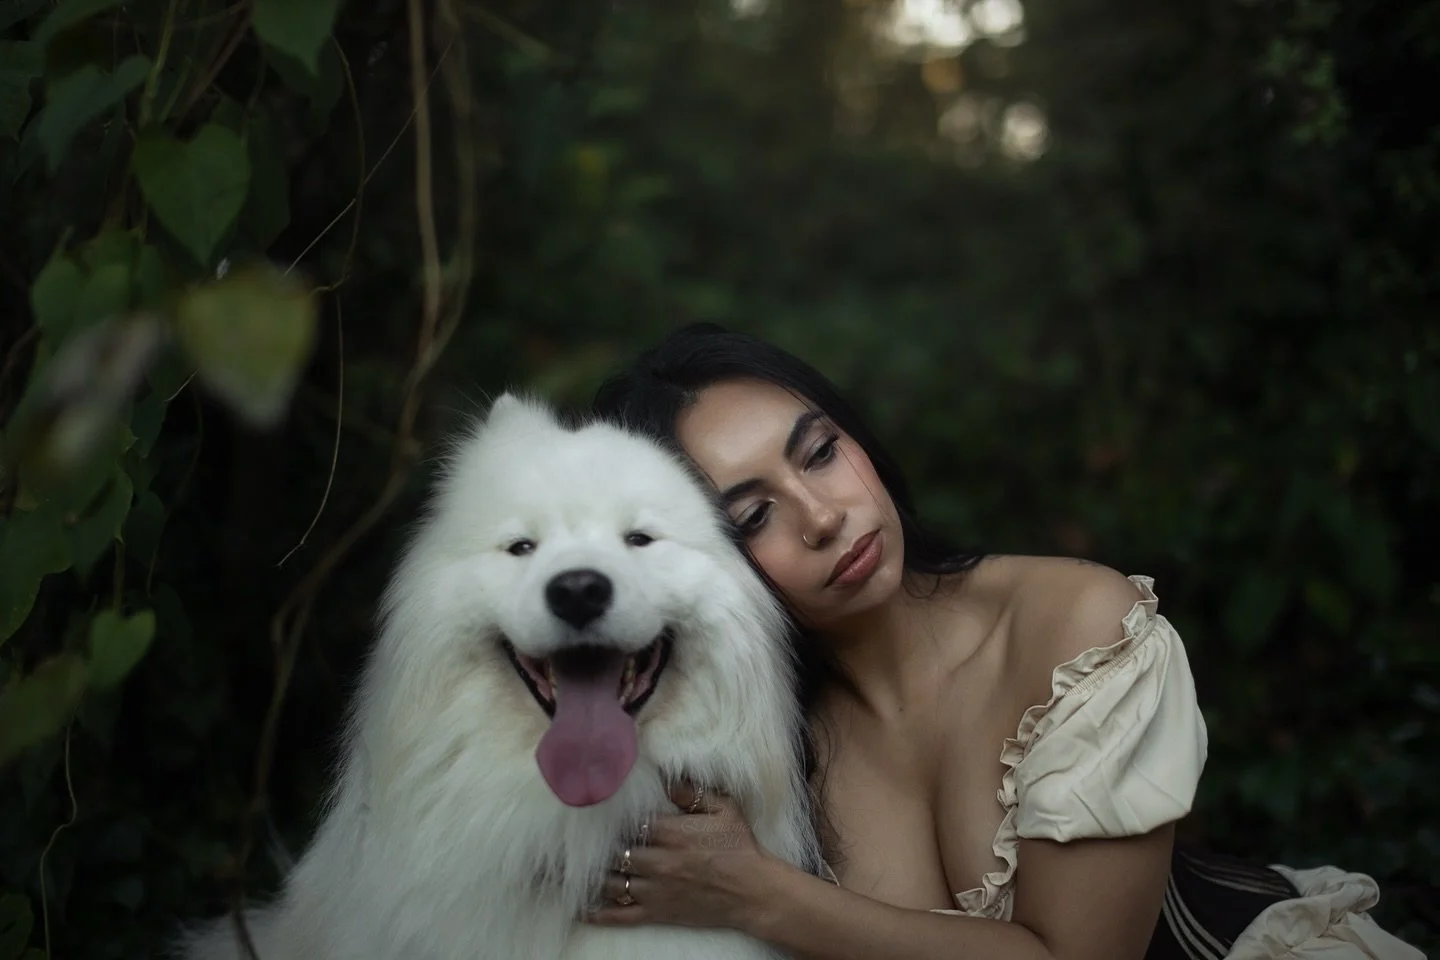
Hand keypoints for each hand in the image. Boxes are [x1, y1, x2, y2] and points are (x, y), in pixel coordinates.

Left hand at [583, 779, 777, 932]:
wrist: (753, 892)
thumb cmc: (739, 847)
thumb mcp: (724, 808)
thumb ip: (692, 792)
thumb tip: (666, 777)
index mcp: (671, 833)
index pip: (629, 822)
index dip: (611, 818)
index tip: (595, 812)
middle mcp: (658, 862)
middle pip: (613, 852)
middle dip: (596, 846)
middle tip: (575, 840)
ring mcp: (655, 890)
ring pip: (611, 882)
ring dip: (591, 876)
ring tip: (570, 870)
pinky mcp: (657, 912)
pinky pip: (621, 915)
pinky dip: (598, 913)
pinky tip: (580, 908)